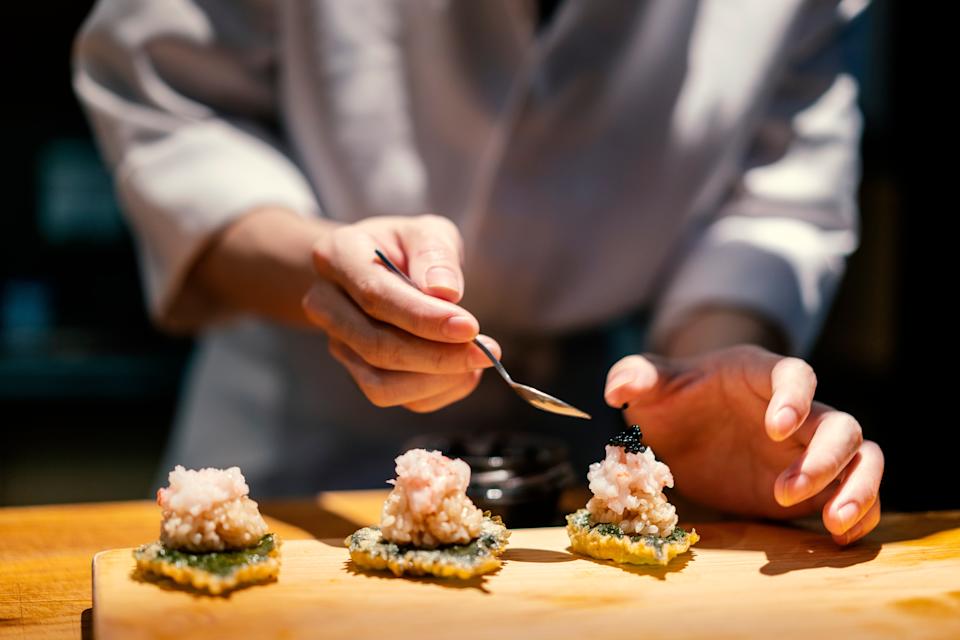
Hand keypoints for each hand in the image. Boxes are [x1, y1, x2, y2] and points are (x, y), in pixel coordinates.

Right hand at [303, 214, 500, 411]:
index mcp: (338, 256)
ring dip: (435, 380)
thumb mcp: (427, 232)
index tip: (470, 328)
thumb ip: (435, 254)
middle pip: (376, 346)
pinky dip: (434, 392)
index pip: (376, 296)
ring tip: (475, 362)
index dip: (423, 318)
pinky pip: (393, 397)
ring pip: (380, 383)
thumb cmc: (407, 248)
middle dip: (437, 356)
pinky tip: (461, 372)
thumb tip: (445, 293)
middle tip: (487, 352)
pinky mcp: (355, 369)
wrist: (380, 266)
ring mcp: (338, 342)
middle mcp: (326, 303)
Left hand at [604, 345, 882, 544]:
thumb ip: (635, 377)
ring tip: (832, 524)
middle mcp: (798, 411)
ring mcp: (810, 448)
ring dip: (857, 489)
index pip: (795, 375)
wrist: (687, 429)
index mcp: (761, 375)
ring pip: (862, 458)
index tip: (776, 429)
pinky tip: (838, 538)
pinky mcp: (814, 484)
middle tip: (784, 492)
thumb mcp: (650, 386)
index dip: (794, 399)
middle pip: (839, 424)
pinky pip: (856, 492)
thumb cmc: (674, 398)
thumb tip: (617, 388)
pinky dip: (859, 513)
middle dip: (823, 459)